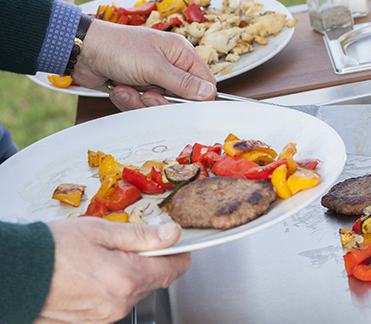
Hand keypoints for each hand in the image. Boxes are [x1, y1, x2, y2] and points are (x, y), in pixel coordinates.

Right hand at [37, 218, 189, 322]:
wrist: (15, 273)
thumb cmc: (52, 249)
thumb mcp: (102, 231)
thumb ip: (142, 235)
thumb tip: (172, 234)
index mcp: (128, 278)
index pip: (174, 269)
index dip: (179, 253)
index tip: (176, 243)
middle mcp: (120, 303)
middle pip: (155, 280)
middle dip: (150, 260)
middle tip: (131, 242)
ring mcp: (105, 316)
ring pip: (135, 291)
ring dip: (130, 273)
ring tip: (105, 256)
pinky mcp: (92, 321)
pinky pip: (115, 302)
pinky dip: (113, 287)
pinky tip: (95, 272)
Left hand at [73, 19, 216, 110]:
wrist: (82, 51)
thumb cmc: (118, 48)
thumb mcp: (154, 66)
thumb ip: (183, 83)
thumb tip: (208, 93)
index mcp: (181, 54)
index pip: (204, 83)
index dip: (197, 98)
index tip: (183, 106)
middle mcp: (170, 67)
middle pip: (181, 100)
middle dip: (161, 102)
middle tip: (147, 94)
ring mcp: (154, 79)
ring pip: (160, 106)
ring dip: (140, 102)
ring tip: (126, 87)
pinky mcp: (138, 89)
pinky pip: (142, 107)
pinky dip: (128, 101)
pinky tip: (119, 88)